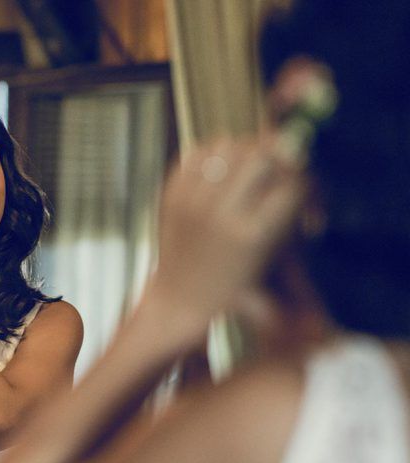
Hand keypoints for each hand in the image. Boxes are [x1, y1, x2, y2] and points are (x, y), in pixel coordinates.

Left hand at [147, 137, 304, 341]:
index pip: (292, 185)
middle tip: (283, 162)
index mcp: (250, 235)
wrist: (179, 297)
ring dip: (247, 148)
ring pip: (229, 147)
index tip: (307, 181)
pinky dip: (216, 152)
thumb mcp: (268, 257)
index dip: (306, 179)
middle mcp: (220, 213)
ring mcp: (192, 200)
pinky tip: (226, 163)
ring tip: (254, 161)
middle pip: (260, 157)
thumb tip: (308, 175)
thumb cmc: (229, 285)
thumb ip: (288, 216)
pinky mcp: (173, 194)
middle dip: (279, 156)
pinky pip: (199, 153)